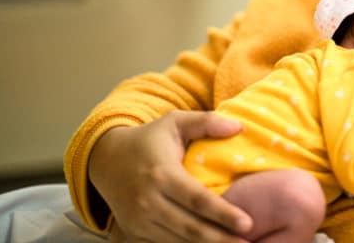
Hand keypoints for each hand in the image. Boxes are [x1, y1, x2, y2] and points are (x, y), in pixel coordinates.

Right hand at [89, 110, 251, 242]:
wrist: (106, 158)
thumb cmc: (149, 139)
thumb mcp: (175, 122)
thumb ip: (206, 122)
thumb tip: (238, 127)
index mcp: (161, 174)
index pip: (197, 199)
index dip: (223, 213)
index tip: (247, 223)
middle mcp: (148, 200)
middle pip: (190, 227)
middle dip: (220, 238)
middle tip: (247, 242)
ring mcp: (139, 219)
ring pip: (178, 240)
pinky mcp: (134, 231)